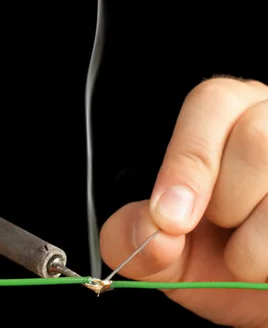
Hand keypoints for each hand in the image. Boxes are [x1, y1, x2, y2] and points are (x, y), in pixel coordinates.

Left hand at [100, 77, 267, 327]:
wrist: (263, 287)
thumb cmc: (215, 254)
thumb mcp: (165, 247)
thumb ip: (134, 235)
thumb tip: (154, 235)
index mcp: (228, 112)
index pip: (212, 102)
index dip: (187, 163)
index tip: (169, 220)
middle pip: (257, 137)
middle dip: (226, 201)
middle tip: (219, 229)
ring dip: (258, 240)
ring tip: (248, 256)